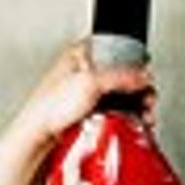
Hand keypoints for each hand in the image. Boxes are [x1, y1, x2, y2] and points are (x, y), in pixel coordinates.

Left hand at [6, 38, 156, 150]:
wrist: (38, 133)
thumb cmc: (50, 106)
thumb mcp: (91, 83)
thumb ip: (121, 76)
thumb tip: (143, 76)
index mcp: (81, 53)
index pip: (119, 51)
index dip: (135, 65)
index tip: (145, 79)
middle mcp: (84, 69)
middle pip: (123, 76)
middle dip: (139, 90)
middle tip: (146, 101)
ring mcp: (85, 90)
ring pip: (120, 95)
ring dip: (135, 106)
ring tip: (142, 116)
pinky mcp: (87, 109)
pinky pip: (113, 110)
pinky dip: (124, 116)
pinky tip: (130, 123)